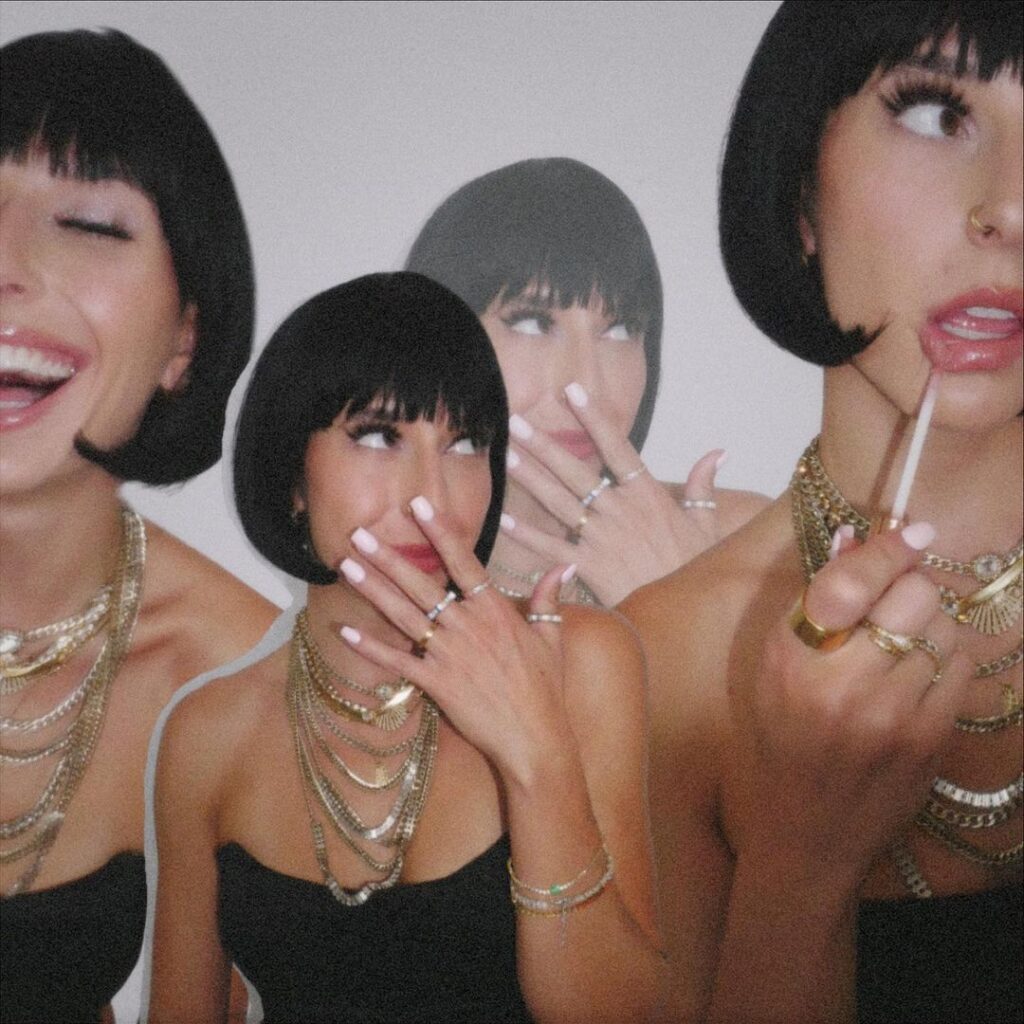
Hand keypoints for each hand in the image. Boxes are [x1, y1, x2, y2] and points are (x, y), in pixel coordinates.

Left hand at [337, 496, 572, 788]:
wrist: (535, 736)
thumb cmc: (546, 687)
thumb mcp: (551, 637)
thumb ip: (548, 598)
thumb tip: (563, 566)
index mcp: (494, 610)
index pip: (464, 561)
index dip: (440, 532)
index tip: (418, 507)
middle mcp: (467, 625)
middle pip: (422, 583)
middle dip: (389, 557)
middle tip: (360, 534)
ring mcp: (448, 653)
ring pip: (404, 614)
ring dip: (373, 589)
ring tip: (347, 567)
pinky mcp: (435, 682)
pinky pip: (398, 661)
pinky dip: (371, 647)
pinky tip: (346, 630)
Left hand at [502, 382, 725, 605]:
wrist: (686, 611)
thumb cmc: (694, 566)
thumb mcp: (705, 523)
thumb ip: (704, 486)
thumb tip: (718, 453)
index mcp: (647, 494)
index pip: (616, 446)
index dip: (593, 418)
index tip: (572, 391)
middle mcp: (620, 509)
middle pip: (576, 470)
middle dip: (544, 444)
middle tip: (516, 422)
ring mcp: (601, 536)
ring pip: (559, 501)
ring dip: (531, 477)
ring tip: (507, 455)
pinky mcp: (589, 565)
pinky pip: (553, 546)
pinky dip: (529, 534)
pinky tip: (505, 520)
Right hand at [730, 522, 971, 888]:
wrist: (806, 838)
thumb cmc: (776, 748)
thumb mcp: (768, 675)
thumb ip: (808, 606)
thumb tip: (849, 537)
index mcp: (790, 664)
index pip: (848, 581)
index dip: (886, 549)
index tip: (911, 530)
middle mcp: (842, 686)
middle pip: (911, 596)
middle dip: (908, 586)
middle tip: (894, 595)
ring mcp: (894, 717)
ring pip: (943, 629)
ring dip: (928, 621)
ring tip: (900, 641)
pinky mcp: (931, 741)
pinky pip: (958, 668)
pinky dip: (943, 657)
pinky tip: (916, 672)